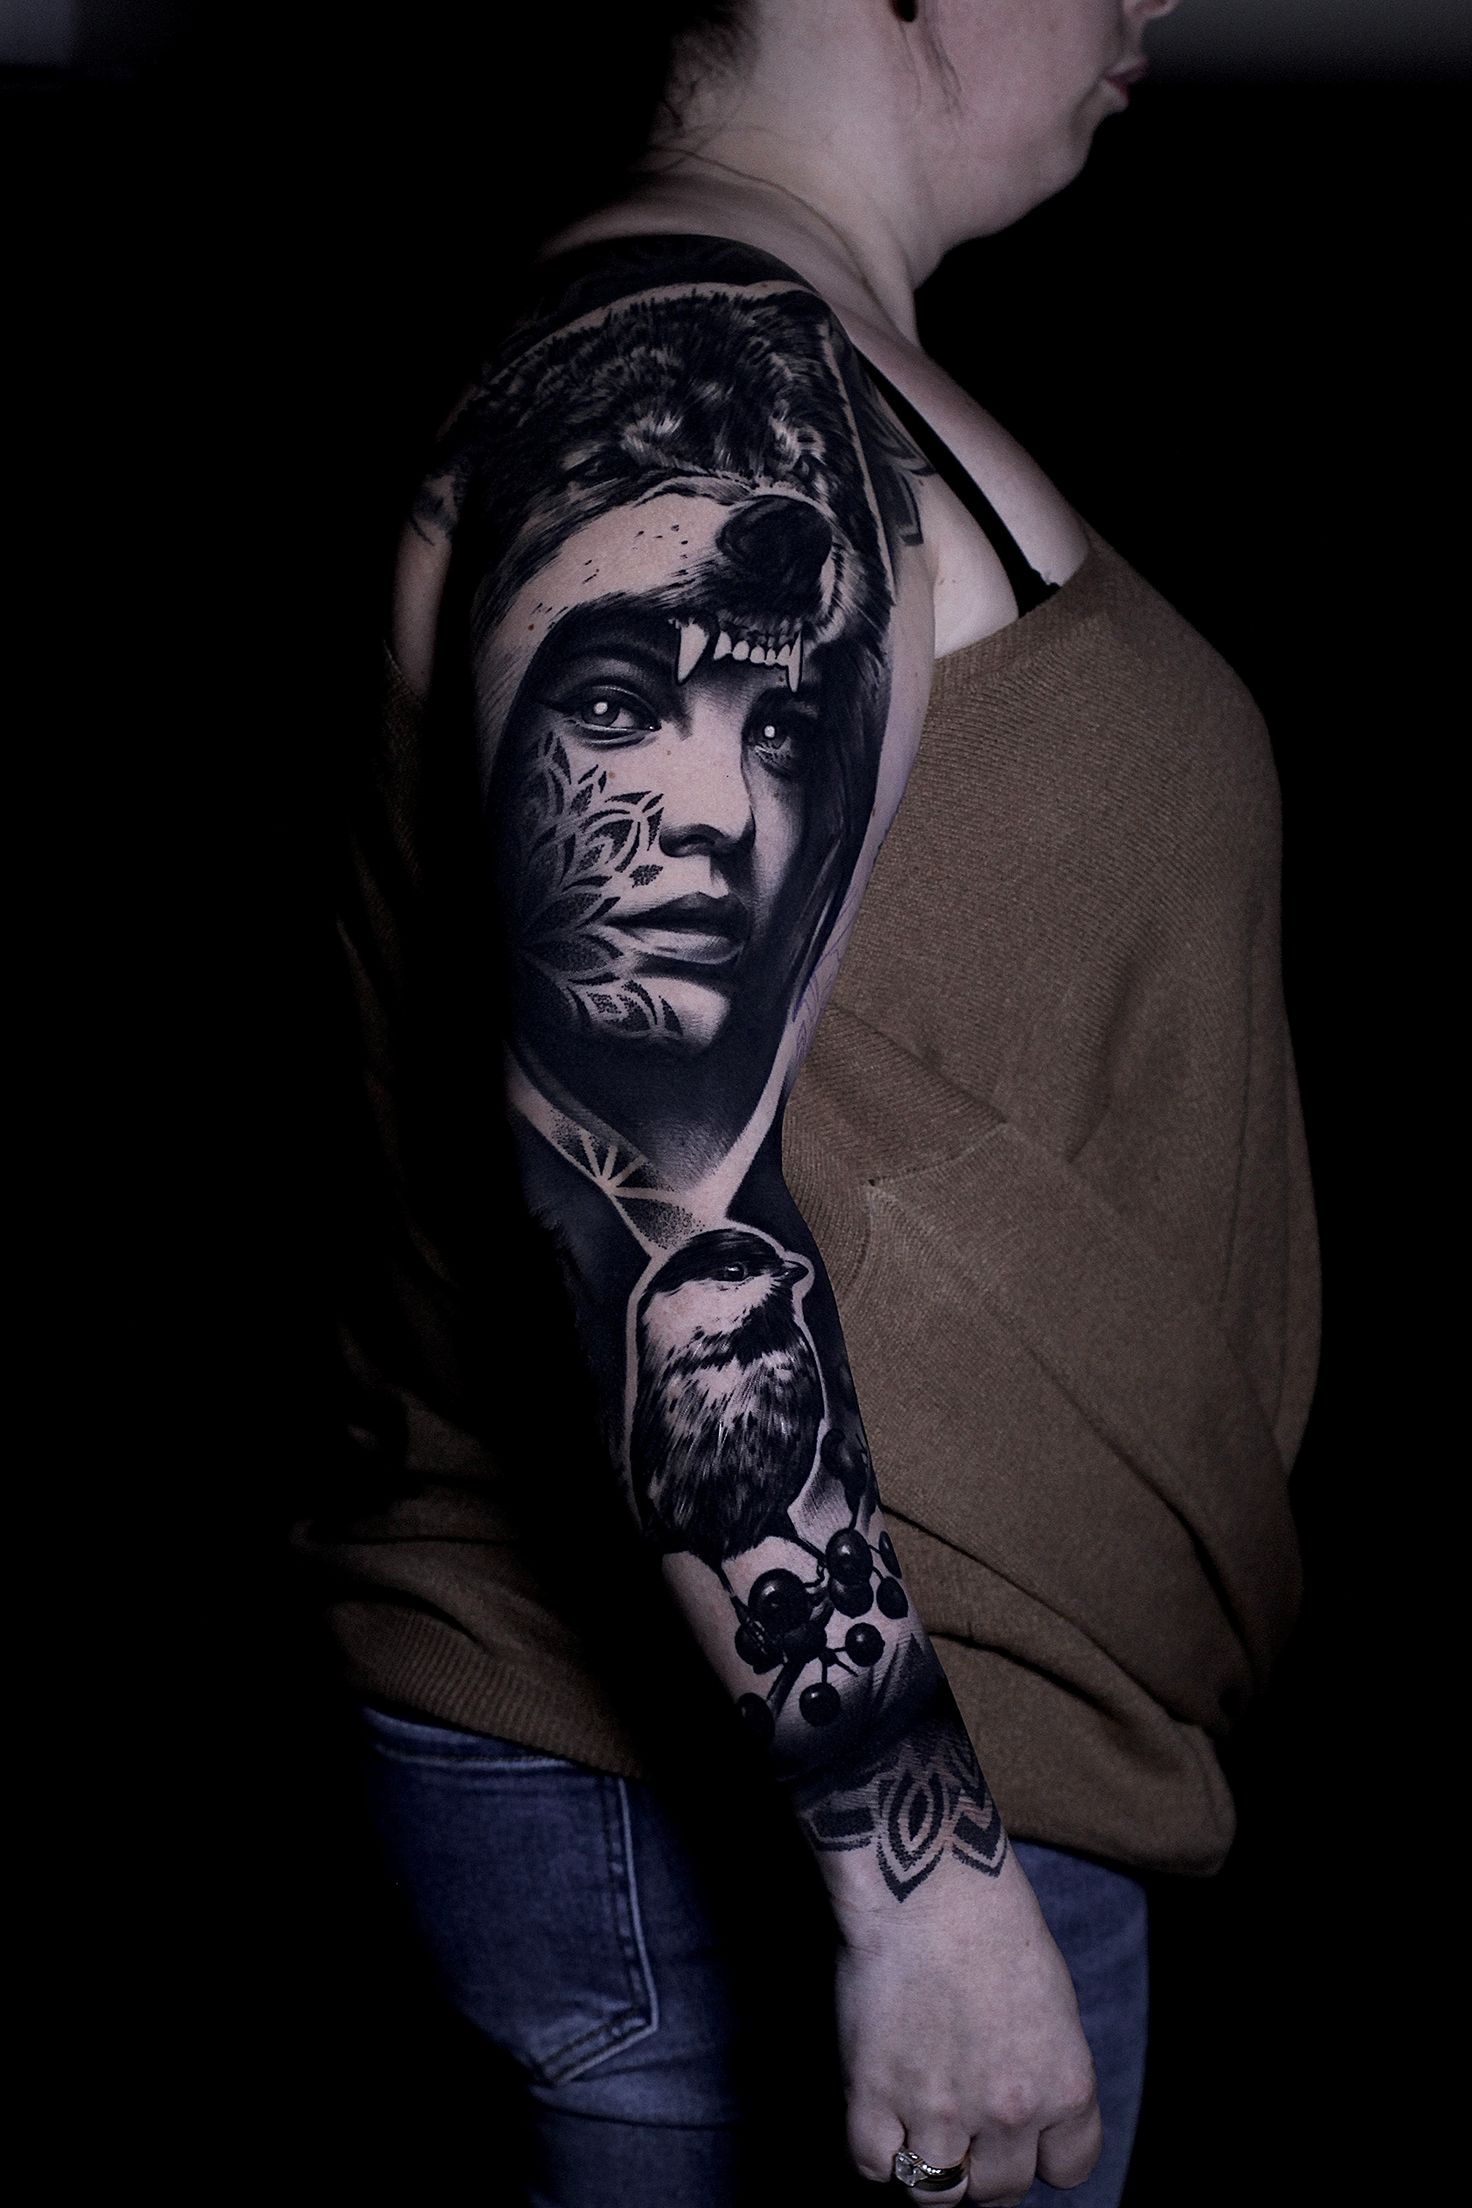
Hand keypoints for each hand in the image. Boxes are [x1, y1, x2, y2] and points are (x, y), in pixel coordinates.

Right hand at [831, 1848, 1101, 2202]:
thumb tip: (1024, 2118)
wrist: (927, 1878)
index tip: (1020, 2131)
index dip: (1040, 2152)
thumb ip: (1043, 2067)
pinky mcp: (873, 2094)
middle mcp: (1009, 2111)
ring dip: (931, 2164)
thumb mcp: (1052, 2000)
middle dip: (985, 2164)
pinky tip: (881, 2114)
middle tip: (962, 2121)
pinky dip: (877, 2151)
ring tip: (920, 2123)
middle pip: (1001, 2191)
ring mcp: (938, 2108)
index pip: (1068, 2172)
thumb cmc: (992, 1918)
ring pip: (937, 2194)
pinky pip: (874, 2167)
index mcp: (1064, 2085)